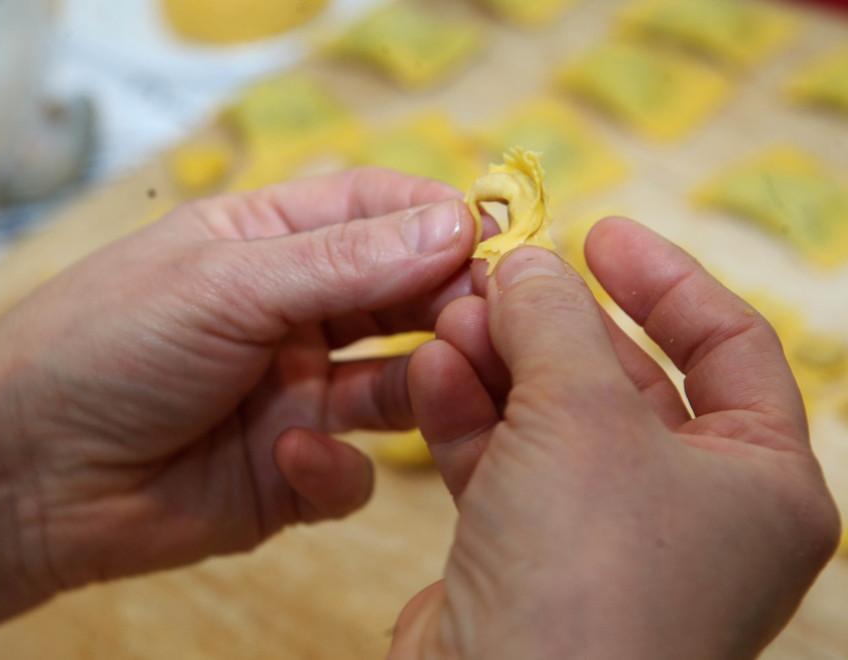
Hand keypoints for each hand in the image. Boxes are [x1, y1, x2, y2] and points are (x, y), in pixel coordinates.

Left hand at [0, 168, 475, 621]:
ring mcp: (300, 393)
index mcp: (274, 246)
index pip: (379, 213)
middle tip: (493, 318)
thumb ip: (344, 261)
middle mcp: (298, 315)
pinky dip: (337, 467)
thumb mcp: (226, 283)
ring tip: (431, 384)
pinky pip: (352, 468)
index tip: (496, 238)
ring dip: (423, 386)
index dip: (439, 220)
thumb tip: (456, 222)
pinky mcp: (294, 469)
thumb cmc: (109, 347)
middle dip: (448, 304)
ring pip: (399, 385)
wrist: (27, 477)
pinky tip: (294, 458)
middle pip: (404, 296)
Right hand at [392, 218, 838, 658]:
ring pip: (552, 417)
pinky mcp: (529, 555)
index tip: (600, 232)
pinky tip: (434, 369)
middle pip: (622, 377)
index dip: (664, 278)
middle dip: (555, 321)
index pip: (728, 344)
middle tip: (496, 273)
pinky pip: (506, 461)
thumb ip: (555, 322)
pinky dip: (470, 412)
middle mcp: (691, 509)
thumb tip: (527, 264)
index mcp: (758, 479)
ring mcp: (604, 535)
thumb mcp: (581, 416)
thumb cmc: (588, 568)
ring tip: (453, 315)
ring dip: (501, 361)